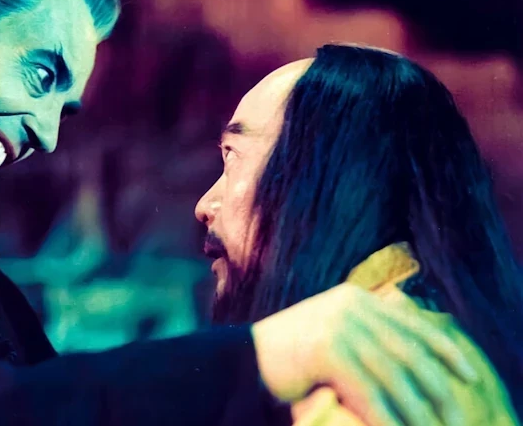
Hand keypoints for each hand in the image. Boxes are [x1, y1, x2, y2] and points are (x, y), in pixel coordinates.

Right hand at [251, 283, 477, 425]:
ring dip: (418, 412)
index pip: (413, 323)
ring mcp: (339, 327)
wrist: (241, 359)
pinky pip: (368, 392)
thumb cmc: (289, 355)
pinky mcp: (327, 351)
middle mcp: (351, 307)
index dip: (445, 349)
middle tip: (458, 417)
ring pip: (393, 376)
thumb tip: (412, 354)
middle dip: (439, 388)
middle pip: (409, 351)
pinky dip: (386, 417)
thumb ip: (367, 334)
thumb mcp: (334, 333)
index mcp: (356, 299)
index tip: (470, 375)